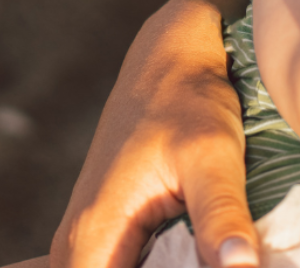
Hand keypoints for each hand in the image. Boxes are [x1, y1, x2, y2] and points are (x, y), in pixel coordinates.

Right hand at [50, 0, 258, 267]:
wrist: (171, 52)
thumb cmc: (190, 97)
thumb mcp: (213, 155)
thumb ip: (222, 217)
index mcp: (92, 240)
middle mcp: (77, 249)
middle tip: (219, 258)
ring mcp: (88, 241)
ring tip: (215, 254)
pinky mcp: (108, 231)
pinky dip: (167, 266)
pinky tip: (202, 256)